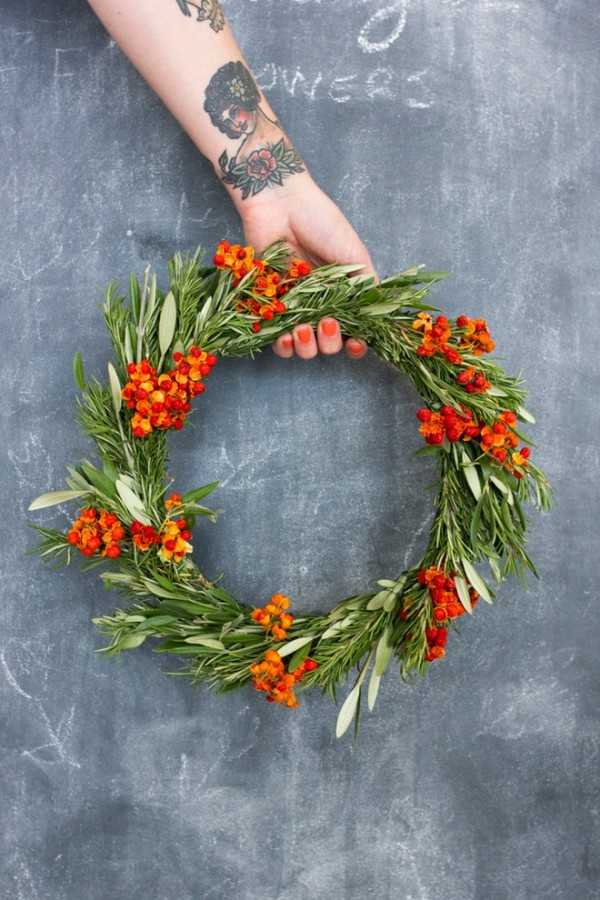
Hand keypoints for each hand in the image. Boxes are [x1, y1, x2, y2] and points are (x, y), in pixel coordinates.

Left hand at [238, 173, 374, 358]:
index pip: (352, 329)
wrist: (280, 203)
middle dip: (329, 341)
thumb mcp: (354, 254)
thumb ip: (366, 286)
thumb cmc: (321, 222)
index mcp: (342, 293)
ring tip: (303, 330)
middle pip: (327, 343)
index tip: (355, 344)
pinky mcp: (267, 301)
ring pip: (301, 344)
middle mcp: (319, 303)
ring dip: (305, 346)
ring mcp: (293, 304)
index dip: (355, 344)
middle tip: (326, 322)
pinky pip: (273, 335)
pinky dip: (280, 343)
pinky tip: (284, 337)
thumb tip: (376, 316)